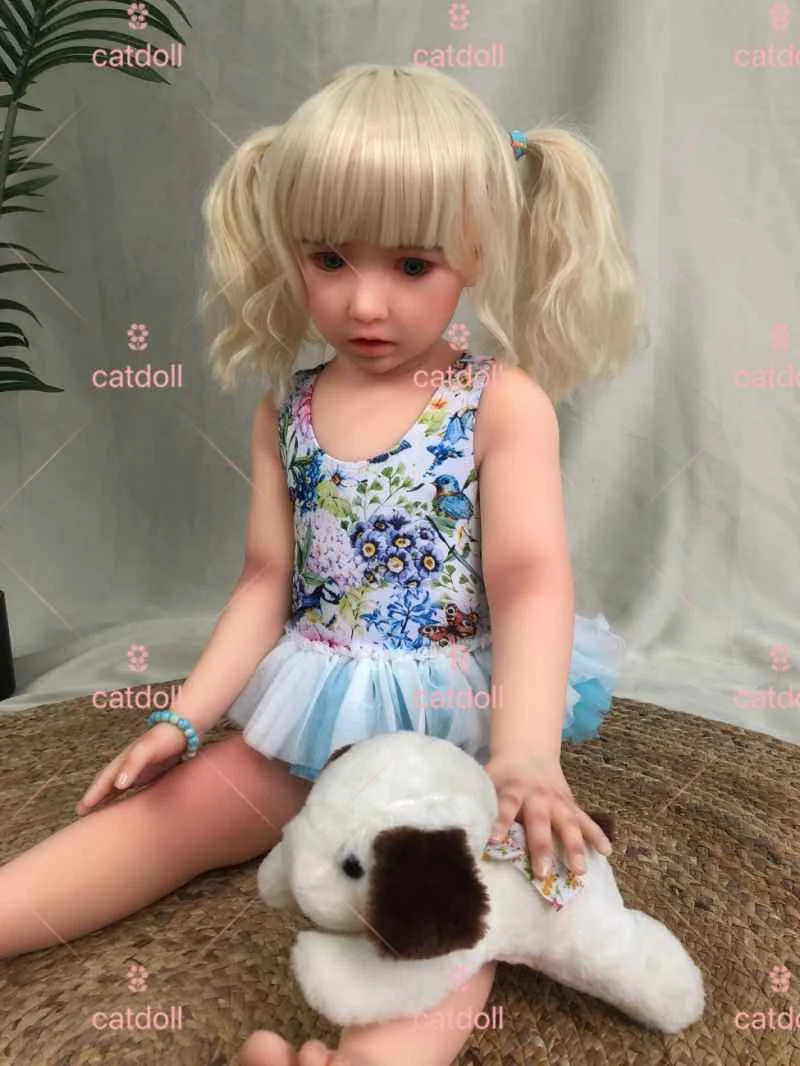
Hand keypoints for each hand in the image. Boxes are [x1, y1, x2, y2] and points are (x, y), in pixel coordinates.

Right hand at [75, 723, 189, 815]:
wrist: (185, 728)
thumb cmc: (164, 739)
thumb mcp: (147, 750)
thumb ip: (133, 765)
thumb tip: (118, 785)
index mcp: (124, 760)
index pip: (104, 780)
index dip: (93, 794)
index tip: (80, 809)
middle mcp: (128, 764)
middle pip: (106, 782)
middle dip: (94, 796)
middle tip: (80, 812)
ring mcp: (139, 767)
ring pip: (117, 784)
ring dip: (106, 796)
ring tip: (96, 809)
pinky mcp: (151, 770)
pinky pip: (132, 785)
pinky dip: (123, 794)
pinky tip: (125, 801)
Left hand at [484, 750, 611, 877]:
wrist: (527, 752)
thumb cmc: (503, 776)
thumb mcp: (489, 781)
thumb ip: (481, 801)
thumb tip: (463, 829)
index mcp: (513, 790)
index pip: (506, 806)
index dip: (501, 822)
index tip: (494, 841)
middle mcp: (538, 796)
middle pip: (540, 821)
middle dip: (542, 846)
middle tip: (542, 872)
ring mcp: (557, 801)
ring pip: (569, 823)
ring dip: (575, 846)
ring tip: (580, 870)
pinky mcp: (571, 805)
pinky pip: (586, 821)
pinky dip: (597, 835)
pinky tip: (607, 852)